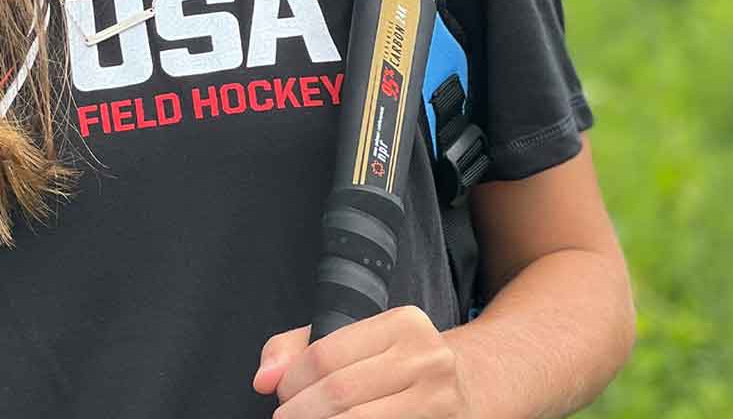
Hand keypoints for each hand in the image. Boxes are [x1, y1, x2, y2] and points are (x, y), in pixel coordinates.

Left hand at [253, 307, 472, 417]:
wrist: (469, 386)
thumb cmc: (397, 362)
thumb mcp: (356, 339)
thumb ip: (297, 348)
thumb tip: (263, 379)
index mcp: (403, 324)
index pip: (325, 355)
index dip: (291, 383)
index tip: (279, 397)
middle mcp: (427, 359)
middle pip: (340, 393)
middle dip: (300, 413)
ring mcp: (440, 402)